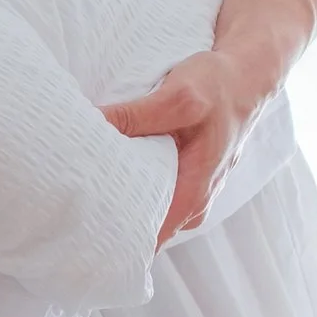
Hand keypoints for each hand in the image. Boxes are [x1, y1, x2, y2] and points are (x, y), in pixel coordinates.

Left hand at [99, 47, 279, 246]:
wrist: (245, 75)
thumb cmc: (218, 87)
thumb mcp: (177, 97)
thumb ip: (135, 116)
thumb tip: (91, 125)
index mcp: (193, 195)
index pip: (148, 239)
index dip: (114, 240)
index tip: (80, 233)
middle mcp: (193, 204)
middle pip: (142, 228)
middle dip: (108, 220)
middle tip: (70, 205)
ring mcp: (188, 194)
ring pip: (145, 210)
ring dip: (117, 200)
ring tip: (80, 189)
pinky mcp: (181, 180)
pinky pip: (149, 193)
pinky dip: (128, 184)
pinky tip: (105, 173)